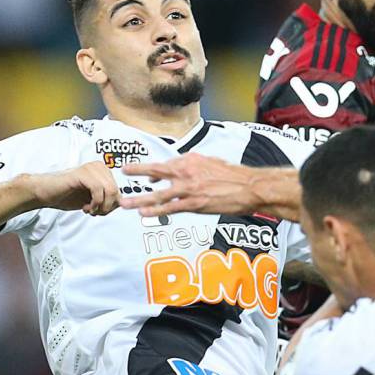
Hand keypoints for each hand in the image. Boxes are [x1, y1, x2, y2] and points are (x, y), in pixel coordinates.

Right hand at [29, 161, 119, 215]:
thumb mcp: (94, 200)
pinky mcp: (82, 173)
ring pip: (110, 190)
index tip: (99, 212)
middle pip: (116, 192)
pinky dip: (95, 203)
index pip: (120, 192)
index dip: (112, 206)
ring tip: (90, 210)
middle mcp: (99, 166)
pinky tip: (85, 207)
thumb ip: (108, 199)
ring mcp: (91, 168)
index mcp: (104, 171)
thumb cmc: (67, 195)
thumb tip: (121, 203)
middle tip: (95, 213)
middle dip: (108, 208)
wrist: (45, 193)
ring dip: (101, 206)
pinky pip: (98, 190)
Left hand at [120, 152, 260, 216]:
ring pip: (159, 194)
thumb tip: (183, 170)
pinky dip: (155, 211)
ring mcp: (189, 188)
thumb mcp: (213, 163)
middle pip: (157, 171)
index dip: (153, 171)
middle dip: (138, 171)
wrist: (251, 187)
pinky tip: (144, 213)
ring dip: (139, 199)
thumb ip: (196, 166)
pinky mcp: (195, 204)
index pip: (167, 165)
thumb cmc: (235, 176)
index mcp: (192, 160)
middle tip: (123, 172)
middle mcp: (187, 172)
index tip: (144, 176)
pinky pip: (170, 208)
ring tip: (125, 203)